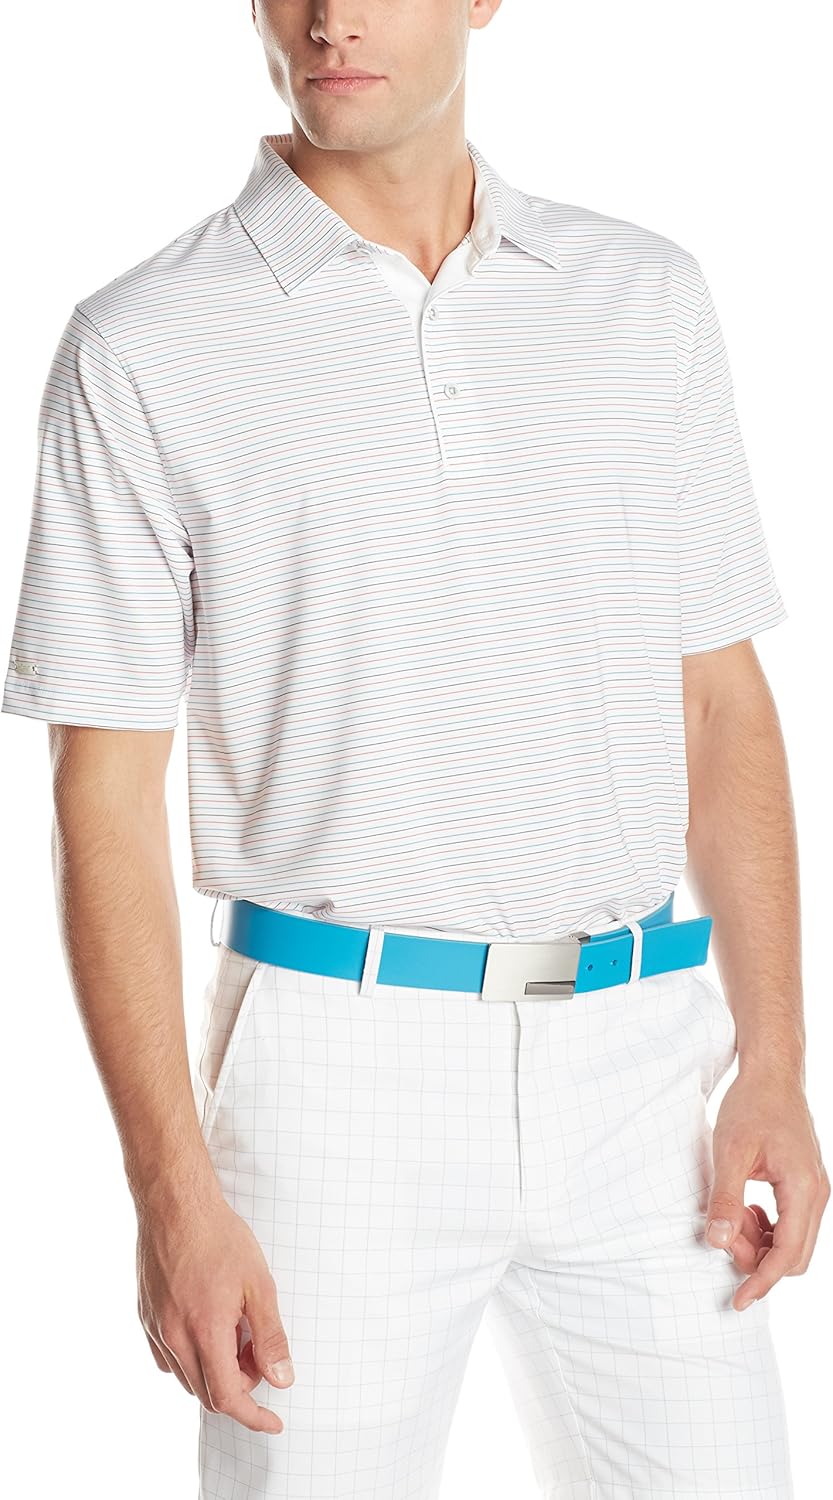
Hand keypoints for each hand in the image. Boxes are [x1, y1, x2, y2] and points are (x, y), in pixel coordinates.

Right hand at [136, 1183, 293, 1431]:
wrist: (175, 1203)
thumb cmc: (219, 1236)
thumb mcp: (258, 1284)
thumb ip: (270, 1336)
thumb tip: (282, 1378)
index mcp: (205, 1332)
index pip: (228, 1398)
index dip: (254, 1416)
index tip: (273, 1421)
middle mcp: (174, 1337)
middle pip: (206, 1393)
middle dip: (240, 1387)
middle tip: (259, 1354)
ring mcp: (155, 1327)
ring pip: (186, 1377)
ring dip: (215, 1372)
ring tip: (236, 1332)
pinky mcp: (145, 1315)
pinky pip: (167, 1358)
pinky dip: (191, 1358)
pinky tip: (207, 1329)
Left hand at [704, 1066, 829, 1309]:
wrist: (772, 1074)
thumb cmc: (753, 1104)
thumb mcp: (730, 1150)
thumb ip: (726, 1197)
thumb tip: (717, 1241)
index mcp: (803, 1188)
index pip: (788, 1254)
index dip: (762, 1281)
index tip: (738, 1300)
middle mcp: (816, 1194)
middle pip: (795, 1255)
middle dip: (758, 1260)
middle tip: (725, 1240)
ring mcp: (814, 1190)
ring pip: (793, 1242)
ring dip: (761, 1244)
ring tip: (732, 1219)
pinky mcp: (805, 1185)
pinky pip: (791, 1225)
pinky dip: (767, 1229)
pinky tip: (745, 1211)